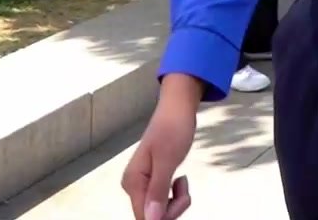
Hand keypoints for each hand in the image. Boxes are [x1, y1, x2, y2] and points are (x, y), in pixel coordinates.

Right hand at [120, 83, 198, 219]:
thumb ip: (158, 190)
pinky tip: (178, 180)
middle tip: (184, 187)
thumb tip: (151, 219)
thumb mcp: (167, 160)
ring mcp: (141, 184)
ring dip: (176, 201)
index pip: (144, 217)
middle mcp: (133, 185)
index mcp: (133, 181)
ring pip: (158, 211)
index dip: (164, 217)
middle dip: (173, 208)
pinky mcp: (151, 181)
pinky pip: (162, 201)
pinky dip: (175, 196)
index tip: (182, 199)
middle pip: (152, 216)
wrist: (177, 109)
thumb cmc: (173, 129)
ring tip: (182, 180)